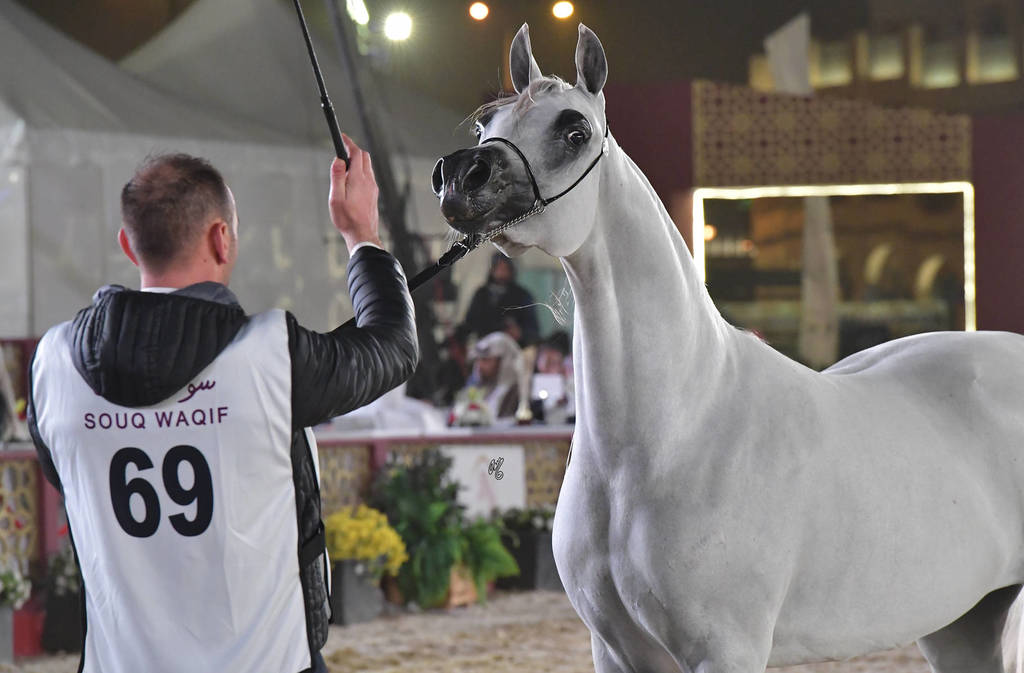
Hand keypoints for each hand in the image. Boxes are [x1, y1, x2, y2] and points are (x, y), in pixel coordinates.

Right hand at [329, 134, 381, 251]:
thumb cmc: (347, 219)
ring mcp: (373, 188)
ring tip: (344, 166)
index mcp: (359, 179)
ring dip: (357, 162)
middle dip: (354, 150)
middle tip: (342, 149)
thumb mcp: (336, 198)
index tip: (342, 137)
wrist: (363, 235)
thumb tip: (339, 160)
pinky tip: (352, 181)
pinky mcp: (374, 195)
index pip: (356, 153)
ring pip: (368, 167)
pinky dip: (361, 172)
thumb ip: (337, 177)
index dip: (349, 142)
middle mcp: (369, 181)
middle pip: (365, 157)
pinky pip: (369, 177)